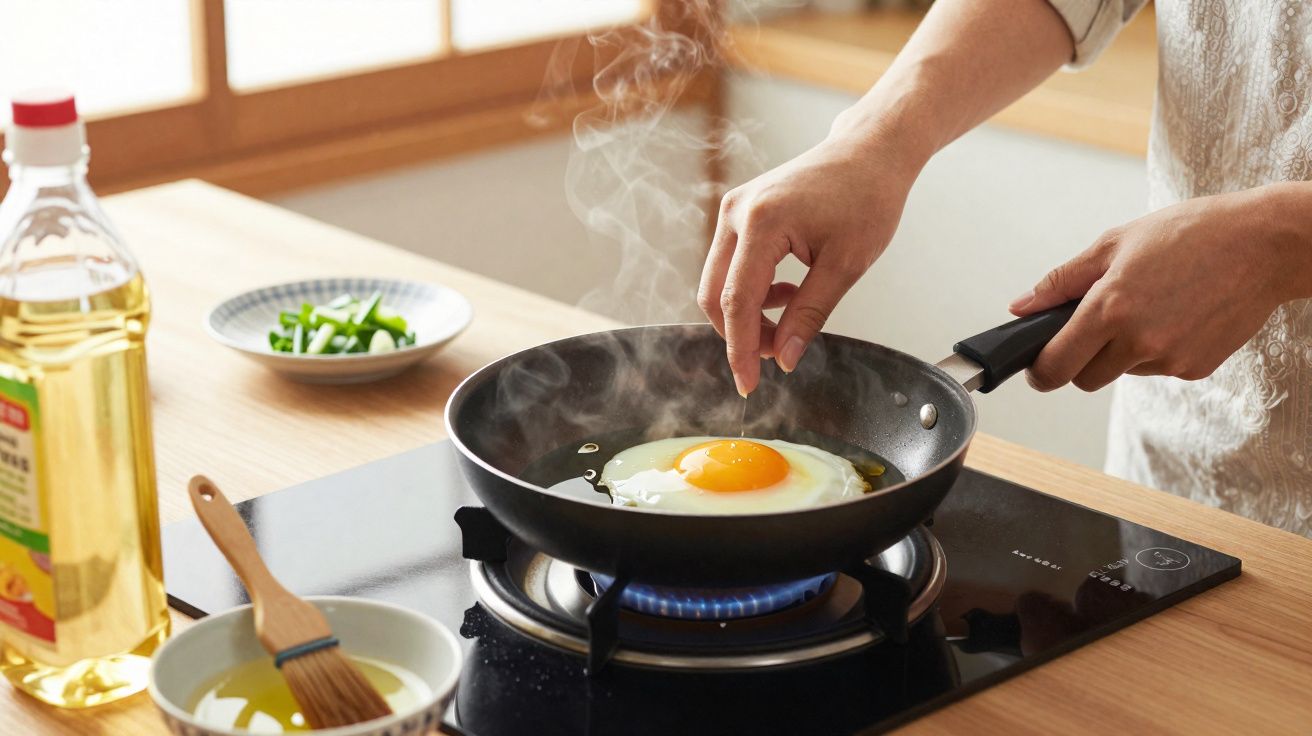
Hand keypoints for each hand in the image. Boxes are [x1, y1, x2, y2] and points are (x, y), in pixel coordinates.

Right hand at [698, 130, 919, 395]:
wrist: (870, 153)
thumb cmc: (867, 199)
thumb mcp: (846, 265)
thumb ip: (810, 314)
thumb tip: (785, 359)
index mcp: (762, 222)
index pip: (737, 301)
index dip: (741, 349)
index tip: (749, 385)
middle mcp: (736, 212)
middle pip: (716, 294)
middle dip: (741, 334)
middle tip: (778, 354)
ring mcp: (733, 209)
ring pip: (719, 282)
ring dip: (748, 312)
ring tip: (791, 317)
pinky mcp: (739, 212)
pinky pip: (729, 264)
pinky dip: (751, 290)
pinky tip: (787, 293)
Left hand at [1011, 186, 1310, 391]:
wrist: (1264, 244)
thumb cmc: (1191, 234)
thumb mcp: (1115, 244)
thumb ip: (1062, 281)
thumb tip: (1022, 306)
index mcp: (1111, 308)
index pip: (1056, 365)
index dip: (1039, 371)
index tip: (1036, 366)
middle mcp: (1139, 340)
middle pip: (1084, 379)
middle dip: (1078, 361)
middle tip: (1090, 330)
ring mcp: (1170, 359)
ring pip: (1122, 372)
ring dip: (1121, 352)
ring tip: (1148, 306)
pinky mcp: (1196, 368)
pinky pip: (1157, 369)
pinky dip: (1155, 350)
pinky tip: (1175, 315)